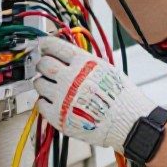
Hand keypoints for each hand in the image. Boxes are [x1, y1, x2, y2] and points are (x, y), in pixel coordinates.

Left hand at [34, 37, 155, 151]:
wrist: (127, 121)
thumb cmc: (122, 97)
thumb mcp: (106, 69)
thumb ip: (84, 62)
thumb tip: (67, 57)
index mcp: (83, 63)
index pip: (54, 46)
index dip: (46, 45)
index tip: (43, 46)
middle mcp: (70, 78)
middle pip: (44, 64)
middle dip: (44, 64)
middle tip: (48, 68)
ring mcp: (62, 97)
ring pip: (39, 83)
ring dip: (44, 83)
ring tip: (55, 87)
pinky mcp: (58, 116)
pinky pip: (40, 104)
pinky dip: (45, 101)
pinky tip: (57, 101)